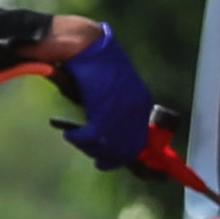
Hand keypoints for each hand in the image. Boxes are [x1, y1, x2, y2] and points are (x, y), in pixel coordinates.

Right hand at [46, 23, 159, 169]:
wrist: (83, 44)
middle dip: (108, 158)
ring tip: (78, 138)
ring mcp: (123, 111)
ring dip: (90, 148)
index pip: (148, 145)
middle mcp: (137, 110)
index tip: (146, 174)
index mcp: (141, 106)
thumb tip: (108, 145)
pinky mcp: (106, 110)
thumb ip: (113, 117)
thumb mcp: (107, 95)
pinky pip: (93, 139)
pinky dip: (79, 140)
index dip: (146, 165)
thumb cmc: (89, 67)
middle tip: (92, 153)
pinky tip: (71, 134)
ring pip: (110, 149)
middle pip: (127, 152)